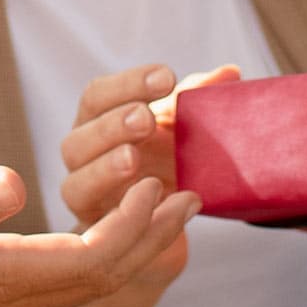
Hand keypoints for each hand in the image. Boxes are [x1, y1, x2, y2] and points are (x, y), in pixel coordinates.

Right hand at [0, 165, 199, 306]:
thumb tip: (15, 177)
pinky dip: (93, 265)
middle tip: (193, 195)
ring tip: (157, 213)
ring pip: (85, 290)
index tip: (164, 180)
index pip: (94, 258)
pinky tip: (89, 245)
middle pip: (105, 276)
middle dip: (153, 236)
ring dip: (129, 250)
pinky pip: (59, 297)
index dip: (137, 223)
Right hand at [58, 62, 239, 233]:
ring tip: (133, 158)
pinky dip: (125, 213)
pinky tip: (154, 201)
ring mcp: (86, 197)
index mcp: (98, 121)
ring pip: (76, 184)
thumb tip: (230, 73)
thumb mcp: (185, 125)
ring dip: (105, 169)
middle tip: (146, 119)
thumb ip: (200, 98)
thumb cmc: (170, 157)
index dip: (128, 84)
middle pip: (77, 139)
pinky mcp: (100, 233)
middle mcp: (83, 157)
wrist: (169, 216)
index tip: (167, 77)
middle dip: (112, 126)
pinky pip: (101, 227)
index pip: (97, 96)